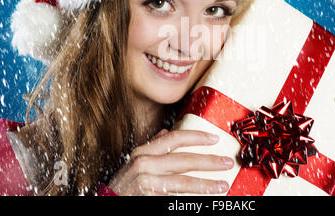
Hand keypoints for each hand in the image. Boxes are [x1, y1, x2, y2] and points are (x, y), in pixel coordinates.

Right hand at [107, 129, 233, 194]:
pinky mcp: (148, 198)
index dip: (196, 137)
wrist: (107, 202)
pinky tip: (204, 198)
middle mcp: (144, 164)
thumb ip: (151, 147)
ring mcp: (145, 182)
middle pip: (183, 160)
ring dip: (206, 183)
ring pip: (183, 181)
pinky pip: (175, 197)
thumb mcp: (134, 162)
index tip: (214, 138)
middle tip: (226, 162)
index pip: (174, 139)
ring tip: (222, 184)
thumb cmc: (122, 185)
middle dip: (208, 161)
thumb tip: (166, 132)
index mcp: (143, 152)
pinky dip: (191, 198)